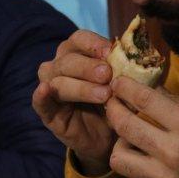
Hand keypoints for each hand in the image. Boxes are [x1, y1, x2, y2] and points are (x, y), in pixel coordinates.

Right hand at [32, 30, 116, 175]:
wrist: (109, 137)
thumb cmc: (116, 103)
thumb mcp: (124, 85)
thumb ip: (127, 70)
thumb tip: (139, 59)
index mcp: (77, 53)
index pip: (80, 39)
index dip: (93, 44)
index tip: (111, 52)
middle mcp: (60, 66)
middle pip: (69, 60)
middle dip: (89, 66)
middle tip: (108, 74)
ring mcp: (50, 88)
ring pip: (58, 81)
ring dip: (81, 87)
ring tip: (104, 95)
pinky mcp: (47, 112)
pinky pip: (39, 102)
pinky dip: (41, 95)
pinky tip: (45, 90)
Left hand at [105, 76, 178, 177]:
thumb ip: (177, 102)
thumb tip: (150, 88)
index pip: (145, 100)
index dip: (125, 88)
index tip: (117, 82)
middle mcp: (173, 151)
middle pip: (124, 126)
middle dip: (112, 110)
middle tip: (112, 104)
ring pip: (119, 159)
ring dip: (120, 145)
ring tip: (129, 140)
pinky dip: (136, 170)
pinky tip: (145, 163)